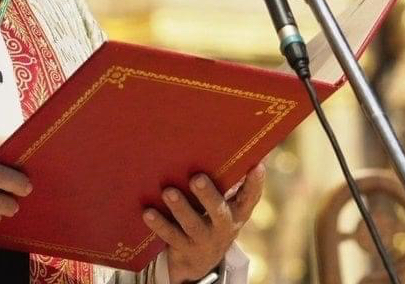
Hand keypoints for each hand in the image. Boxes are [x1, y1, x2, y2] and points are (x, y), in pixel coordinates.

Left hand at [142, 164, 264, 283]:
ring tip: (168, 192)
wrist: (200, 259)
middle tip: (196, 178)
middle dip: (208, 195)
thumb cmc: (213, 215)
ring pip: (192, 225)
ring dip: (180, 208)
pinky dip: (159, 224)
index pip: (250, 197)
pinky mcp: (184, 248)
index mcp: (238, 212)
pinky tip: (148, 212)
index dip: (255, 183)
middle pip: (218, 212)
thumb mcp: (226, 202)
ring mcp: (203, 240)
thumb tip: (239, 144)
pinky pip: (170, 236)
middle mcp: (224, 227)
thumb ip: (229, 179)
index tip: (256, 166)